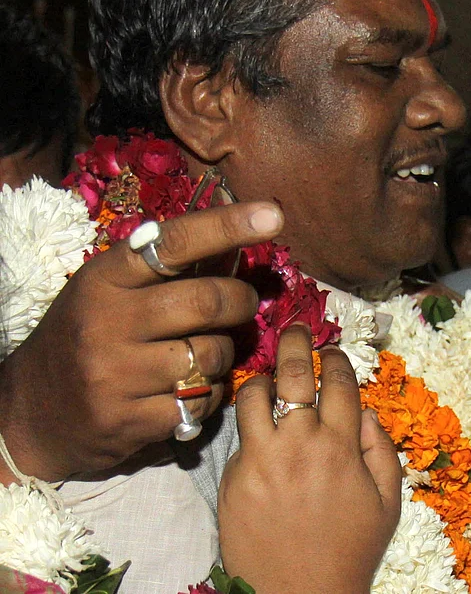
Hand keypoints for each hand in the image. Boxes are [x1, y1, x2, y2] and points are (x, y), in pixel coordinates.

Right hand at [0, 201, 283, 481]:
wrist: (32, 412)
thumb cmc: (88, 337)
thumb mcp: (112, 292)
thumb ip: (167, 272)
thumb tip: (239, 240)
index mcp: (105, 280)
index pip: (174, 243)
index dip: (228, 226)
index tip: (273, 215)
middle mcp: (106, 322)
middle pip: (208, 302)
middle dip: (241, 301)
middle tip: (244, 304)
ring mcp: (115, 374)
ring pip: (213, 355)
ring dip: (225, 354)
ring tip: (206, 354)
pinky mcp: (129, 420)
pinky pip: (203, 401)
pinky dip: (211, 394)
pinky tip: (191, 390)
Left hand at [219, 325, 402, 592]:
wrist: (297, 593)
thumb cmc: (349, 550)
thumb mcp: (387, 501)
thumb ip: (381, 450)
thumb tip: (364, 412)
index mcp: (342, 447)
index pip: (339, 382)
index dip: (337, 358)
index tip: (334, 352)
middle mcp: (300, 444)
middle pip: (294, 373)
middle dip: (297, 342)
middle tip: (297, 330)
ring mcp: (262, 459)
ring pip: (254, 395)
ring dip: (264, 378)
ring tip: (269, 377)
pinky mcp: (233, 477)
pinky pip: (239, 434)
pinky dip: (250, 422)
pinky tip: (257, 424)